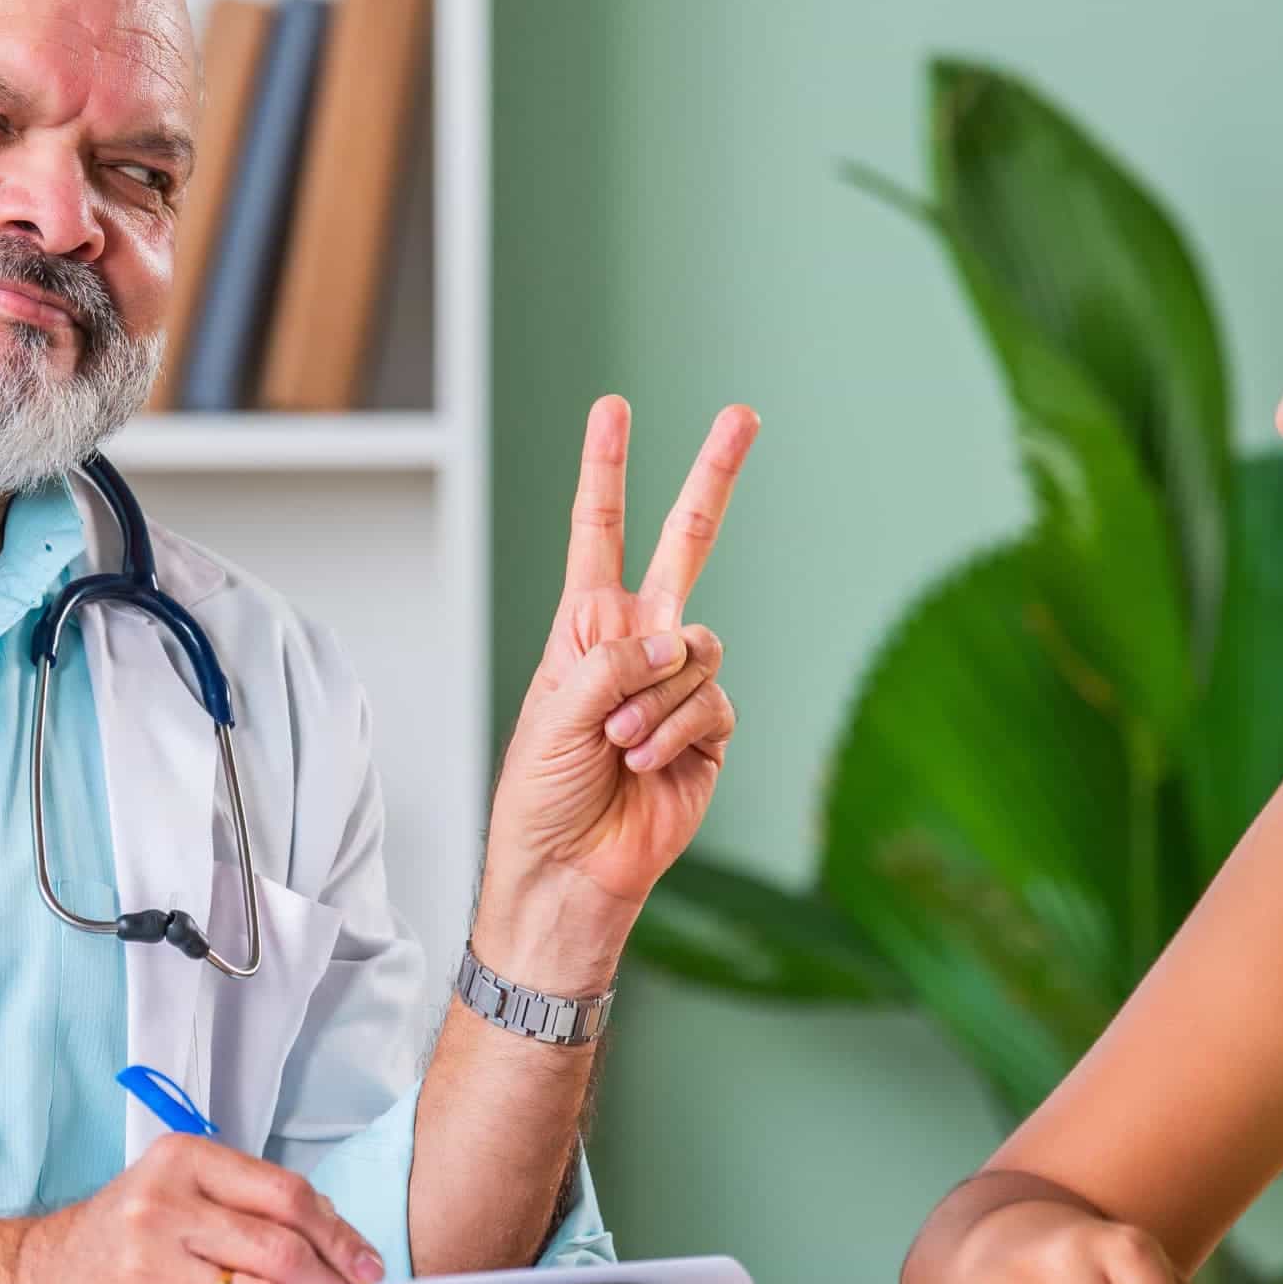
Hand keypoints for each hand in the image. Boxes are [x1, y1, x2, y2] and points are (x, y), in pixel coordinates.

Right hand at [9, 1133, 383, 1283]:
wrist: (49, 1266)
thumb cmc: (129, 1226)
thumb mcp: (182, 1186)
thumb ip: (250, 1197)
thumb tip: (334, 1231)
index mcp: (185, 1156)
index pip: (285, 1193)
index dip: (337, 1232)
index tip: (365, 1259)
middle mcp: (168, 1198)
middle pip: (279, 1240)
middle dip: (333, 1273)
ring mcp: (154, 1250)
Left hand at [477, 396, 758, 984]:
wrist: (569, 874)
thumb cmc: (541, 796)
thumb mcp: (553, 713)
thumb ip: (612, 663)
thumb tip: (677, 641)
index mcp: (585, 627)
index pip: (599, 533)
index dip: (606, 471)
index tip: (612, 410)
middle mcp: (637, 644)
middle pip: (685, 543)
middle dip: (713, 477)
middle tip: (741, 414)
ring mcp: (677, 685)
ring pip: (697, 647)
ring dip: (653, 699)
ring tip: (617, 744)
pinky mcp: (710, 730)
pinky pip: (710, 702)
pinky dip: (673, 732)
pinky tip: (644, 764)